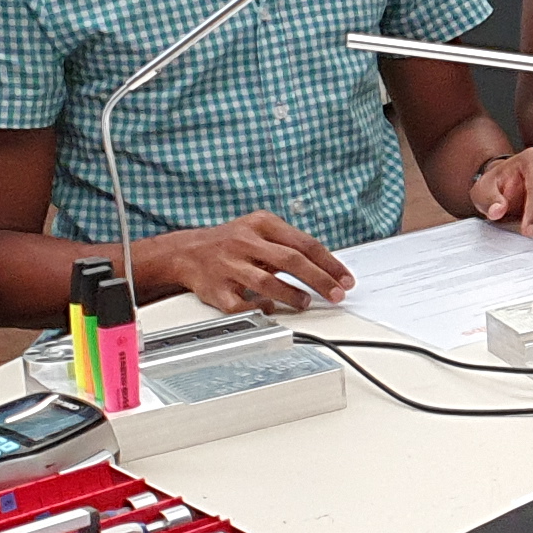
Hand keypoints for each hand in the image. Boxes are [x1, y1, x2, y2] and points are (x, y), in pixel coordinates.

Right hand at [141, 213, 352, 313]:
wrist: (186, 251)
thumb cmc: (232, 242)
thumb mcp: (261, 230)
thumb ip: (290, 244)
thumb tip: (328, 268)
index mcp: (261, 224)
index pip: (305, 243)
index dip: (329, 264)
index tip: (345, 280)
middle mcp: (245, 242)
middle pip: (291, 261)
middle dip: (319, 280)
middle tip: (336, 295)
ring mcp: (229, 265)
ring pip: (267, 282)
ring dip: (292, 295)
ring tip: (306, 303)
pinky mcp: (216, 288)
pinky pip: (241, 303)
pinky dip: (259, 308)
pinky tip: (270, 309)